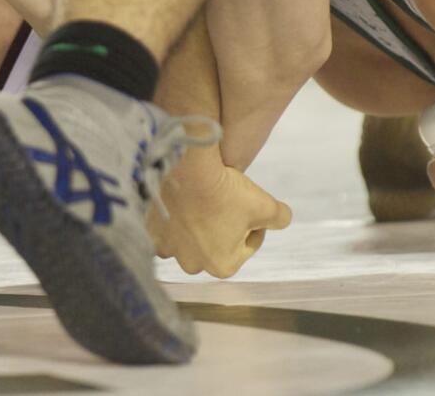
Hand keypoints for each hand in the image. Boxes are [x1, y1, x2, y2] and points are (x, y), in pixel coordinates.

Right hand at [147, 157, 292, 278]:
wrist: (187, 169)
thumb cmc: (226, 191)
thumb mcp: (266, 205)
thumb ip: (281, 218)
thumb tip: (283, 219)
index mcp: (223, 266)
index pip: (248, 245)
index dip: (254, 222)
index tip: (249, 203)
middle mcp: (193, 266)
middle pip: (217, 244)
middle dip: (224, 226)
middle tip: (226, 200)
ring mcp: (169, 250)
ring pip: (190, 238)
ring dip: (197, 224)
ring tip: (203, 199)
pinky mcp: (152, 232)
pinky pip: (167, 228)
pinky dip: (174, 217)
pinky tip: (183, 199)